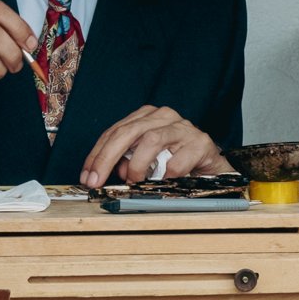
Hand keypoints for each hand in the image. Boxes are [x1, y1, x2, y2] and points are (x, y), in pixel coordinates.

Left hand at [79, 106, 229, 192]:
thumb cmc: (176, 162)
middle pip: (127, 133)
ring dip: (137, 166)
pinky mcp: (201, 143)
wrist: (212, 168)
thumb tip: (112, 172)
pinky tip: (163, 182)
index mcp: (147, 117)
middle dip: (107, 158)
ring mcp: (183, 128)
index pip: (114, 132)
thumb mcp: (146, 160)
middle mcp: (164, 117)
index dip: (97, 155)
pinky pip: (177, 162)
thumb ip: (126, 161)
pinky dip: (165, 176)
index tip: (86, 176)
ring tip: (135, 181)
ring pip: (151, 141)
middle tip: (97, 181)